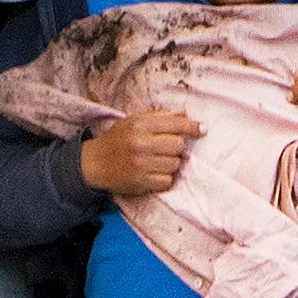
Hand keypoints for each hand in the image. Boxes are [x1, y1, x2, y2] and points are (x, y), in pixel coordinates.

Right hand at [78, 108, 198, 196]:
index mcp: (140, 124)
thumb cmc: (118, 140)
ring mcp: (141, 164)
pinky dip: (164, 178)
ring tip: (158, 161)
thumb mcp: (134, 121)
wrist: (95, 164)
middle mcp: (141, 143)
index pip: (175, 124)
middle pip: (178, 145)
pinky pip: (167, 181)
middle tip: (166, 148)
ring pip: (174, 164)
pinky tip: (154, 173)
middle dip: (176, 147)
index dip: (192, 127)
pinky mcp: (140, 182)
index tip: (202, 130)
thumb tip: (185, 114)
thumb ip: (159, 116)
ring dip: (171, 163)